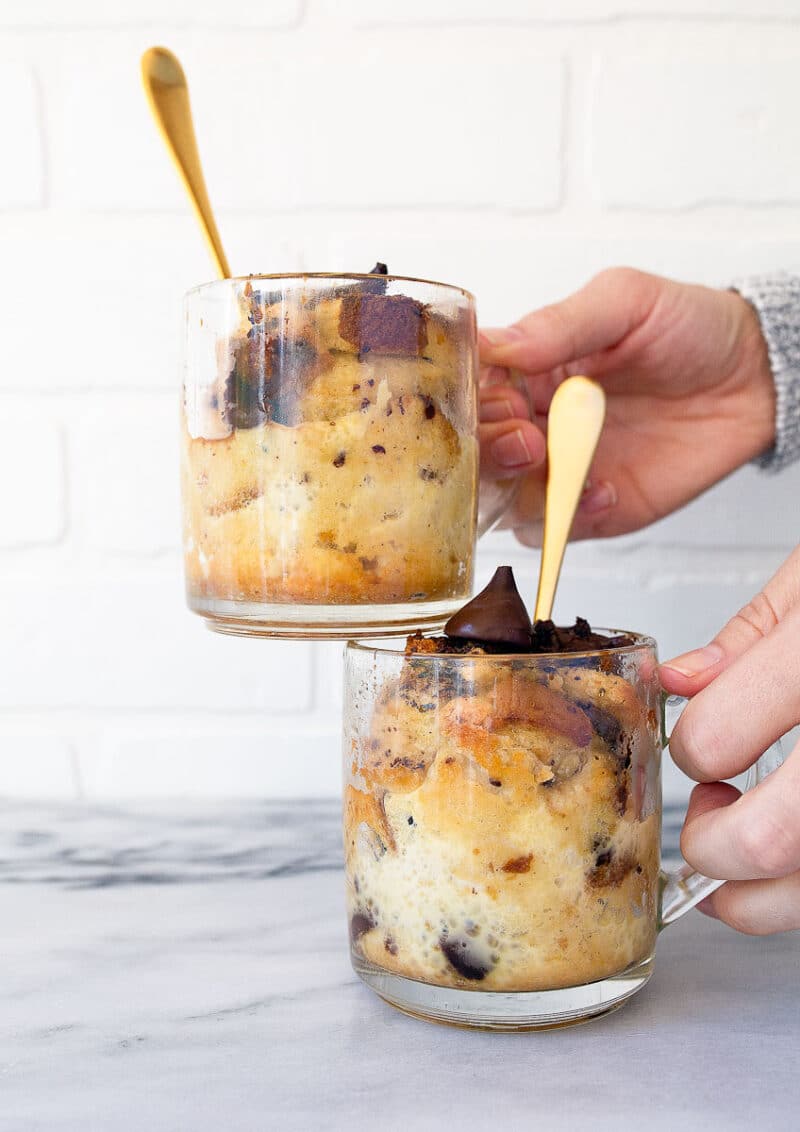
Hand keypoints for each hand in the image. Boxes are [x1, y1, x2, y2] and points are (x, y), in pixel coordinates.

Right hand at [479, 267, 775, 544]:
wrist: (752, 377)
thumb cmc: (688, 327)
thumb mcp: (624, 302)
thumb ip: (558, 324)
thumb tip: (493, 343)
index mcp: (526, 370)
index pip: (470, 396)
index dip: (475, 407)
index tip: (507, 402)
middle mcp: (532, 422)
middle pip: (475, 457)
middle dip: (492, 455)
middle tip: (533, 442)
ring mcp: (559, 470)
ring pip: (504, 502)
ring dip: (526, 493)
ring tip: (569, 471)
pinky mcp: (592, 509)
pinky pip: (555, 531)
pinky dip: (569, 520)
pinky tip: (605, 493)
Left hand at [659, 546, 799, 934]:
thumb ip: (750, 637)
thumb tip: (682, 682)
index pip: (717, 736)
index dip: (689, 749)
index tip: (696, 744)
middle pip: (765, 841)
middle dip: (711, 845)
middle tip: (709, 815)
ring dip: (756, 892)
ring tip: (748, 844)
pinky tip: (796, 852)